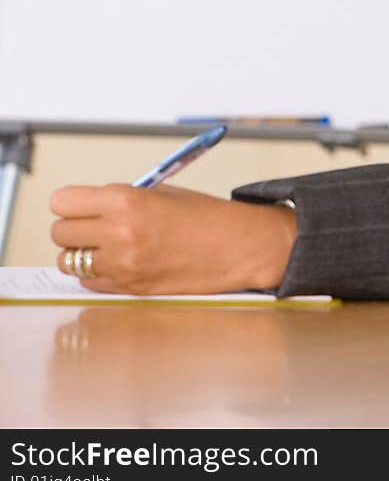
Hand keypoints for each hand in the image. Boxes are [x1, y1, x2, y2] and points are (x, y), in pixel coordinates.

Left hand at [49, 183, 296, 295]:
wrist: (236, 246)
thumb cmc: (204, 215)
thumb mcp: (160, 192)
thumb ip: (120, 199)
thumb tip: (88, 207)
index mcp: (125, 200)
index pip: (63, 202)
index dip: (69, 203)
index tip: (78, 205)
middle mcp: (118, 233)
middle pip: (60, 232)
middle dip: (72, 227)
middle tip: (91, 225)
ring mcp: (122, 265)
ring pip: (68, 261)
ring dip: (80, 253)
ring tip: (103, 246)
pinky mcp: (129, 288)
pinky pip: (89, 282)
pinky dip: (97, 273)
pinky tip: (118, 262)